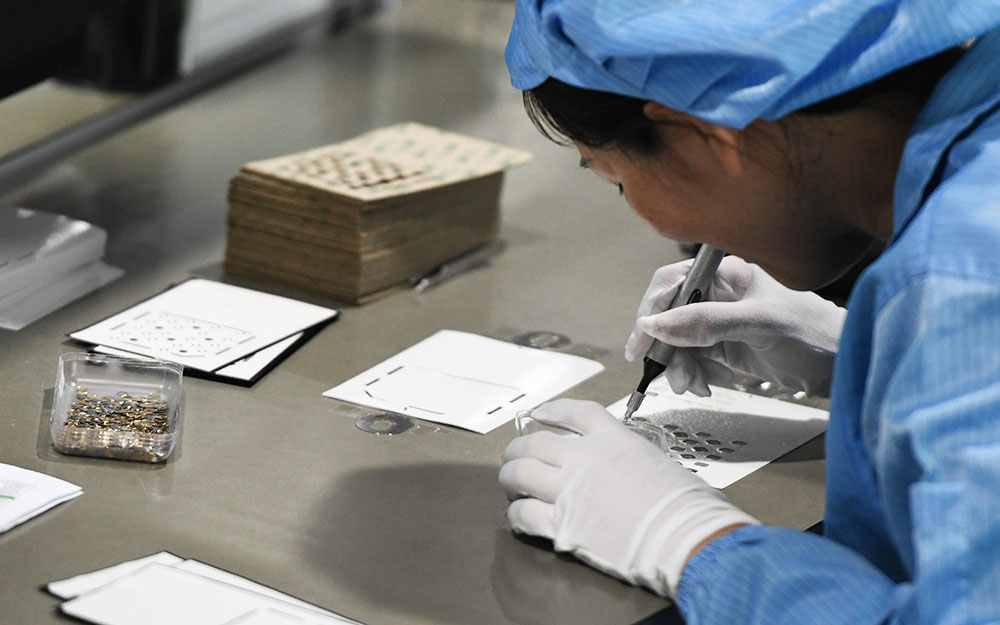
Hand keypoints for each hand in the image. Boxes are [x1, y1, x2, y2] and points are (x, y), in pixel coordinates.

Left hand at [499, 399, 757, 597]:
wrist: (686, 537)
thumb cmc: (689, 507)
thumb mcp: (662, 464)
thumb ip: (636, 460)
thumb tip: (634, 470)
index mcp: (614, 439)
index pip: (574, 413)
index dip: (551, 410)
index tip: (539, 414)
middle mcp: (585, 459)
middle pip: (535, 442)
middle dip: (519, 448)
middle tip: (515, 457)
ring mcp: (570, 491)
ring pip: (519, 473)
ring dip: (509, 478)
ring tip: (510, 484)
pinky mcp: (563, 526)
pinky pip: (523, 515)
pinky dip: (515, 515)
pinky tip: (517, 518)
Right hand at [625, 255, 845, 396]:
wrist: (846, 367)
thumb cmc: (815, 334)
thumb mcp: (760, 325)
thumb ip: (707, 322)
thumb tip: (657, 325)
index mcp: (727, 274)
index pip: (672, 283)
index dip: (652, 310)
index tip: (643, 342)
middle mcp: (720, 294)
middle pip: (670, 315)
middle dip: (665, 347)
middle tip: (668, 374)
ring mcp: (721, 321)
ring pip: (678, 341)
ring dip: (679, 366)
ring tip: (695, 385)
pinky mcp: (726, 346)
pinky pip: (694, 358)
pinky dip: (694, 374)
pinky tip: (709, 384)